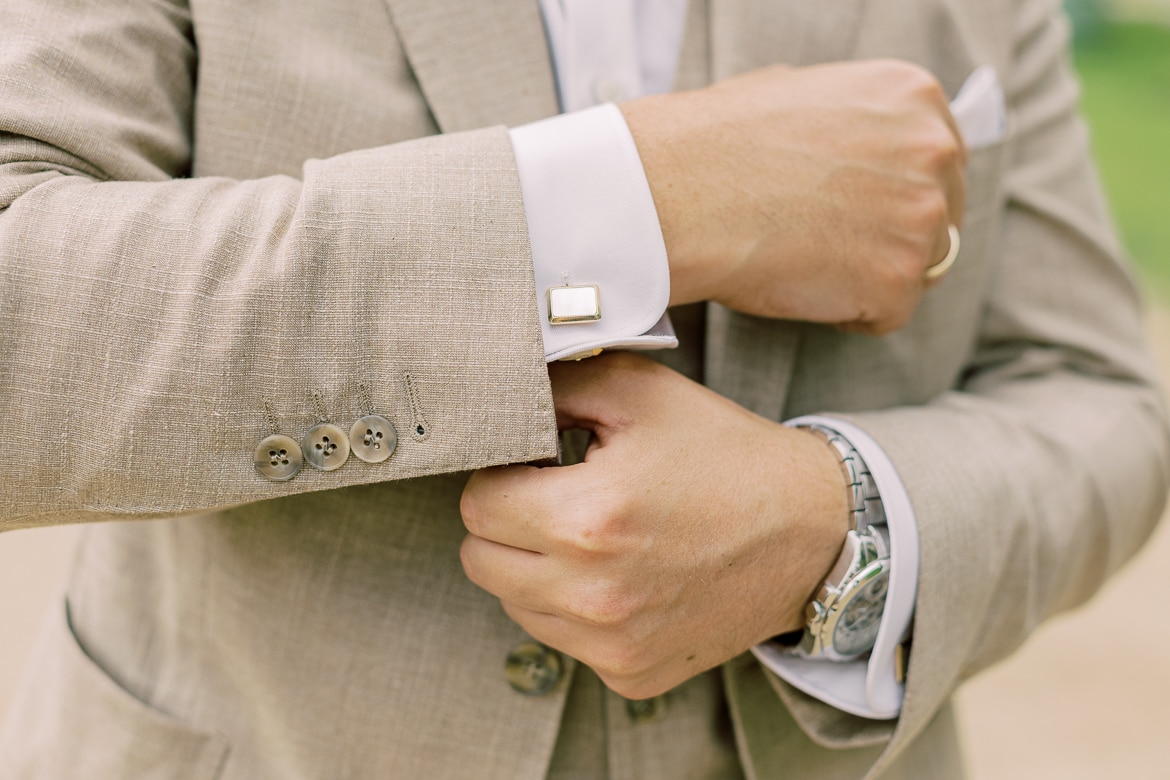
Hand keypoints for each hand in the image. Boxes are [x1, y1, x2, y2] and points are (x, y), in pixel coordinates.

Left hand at [459, 353, 847, 698]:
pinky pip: (561, 640)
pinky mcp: (630, 674)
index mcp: (587, 520)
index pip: (477, 505)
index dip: (504, 474)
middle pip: (480, 561)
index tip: (540, 465)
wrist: (810, 531)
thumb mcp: (641, 392)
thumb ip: (556, 385)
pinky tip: (621, 575)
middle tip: (557, 497)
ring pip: (514, 604)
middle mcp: (594, 595)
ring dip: (534, 568)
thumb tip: (497, 397)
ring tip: (594, 536)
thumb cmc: (724, 455)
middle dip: (507, 522)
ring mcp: (612, 645)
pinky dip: (574, 609)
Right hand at [621, 59, 967, 334]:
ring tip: (804, 262)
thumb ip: (856, 123)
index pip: (939, 161)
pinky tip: (798, 286)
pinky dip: (846, 312)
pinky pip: (887, 314)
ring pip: (919, 268)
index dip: (894, 192)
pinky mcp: (897, 280)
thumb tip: (865, 154)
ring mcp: (921, 218)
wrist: (680, 191)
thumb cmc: (718, 143)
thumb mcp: (802, 95)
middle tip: (826, 242)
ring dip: (869, 274)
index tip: (853, 209)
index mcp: (914, 96)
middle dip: (891, 235)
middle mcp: (933, 151)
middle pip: (939, 216)